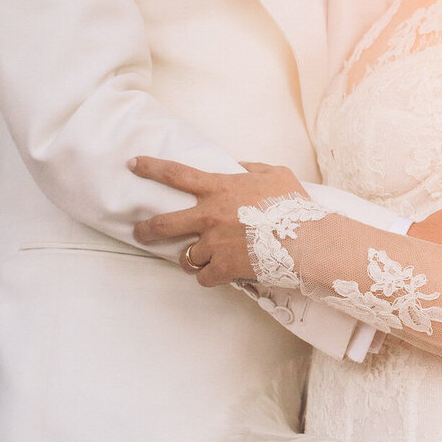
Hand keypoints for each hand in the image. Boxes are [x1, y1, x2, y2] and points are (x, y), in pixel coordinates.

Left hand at [129, 158, 305, 286]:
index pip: (176, 173)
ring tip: (200, 259)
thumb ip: (251, 168)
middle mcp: (209, 215)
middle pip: (164, 223)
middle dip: (146, 229)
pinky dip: (209, 277)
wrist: (308, 240)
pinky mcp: (223, 268)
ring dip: (190, 258)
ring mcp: (214, 243)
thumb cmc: (294, 205)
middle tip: (139, 232)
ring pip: (185, 256)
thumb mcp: (275, 174)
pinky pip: (204, 277)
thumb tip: (238, 166)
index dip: (151, 167)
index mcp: (220, 188)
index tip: (134, 164)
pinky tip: (219, 274)